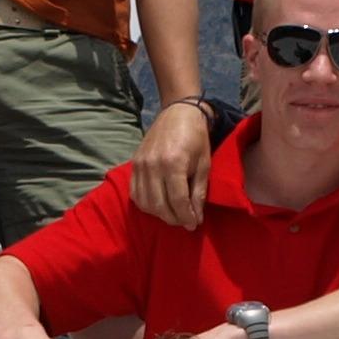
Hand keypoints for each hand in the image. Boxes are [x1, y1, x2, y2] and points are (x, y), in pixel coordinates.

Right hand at [131, 100, 211, 230]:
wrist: (178, 113)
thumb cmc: (196, 138)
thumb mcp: (204, 165)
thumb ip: (198, 192)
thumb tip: (196, 218)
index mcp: (173, 163)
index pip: (177, 200)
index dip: (186, 216)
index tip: (194, 224)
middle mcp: (153, 165)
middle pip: (160, 205)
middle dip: (174, 219)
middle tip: (185, 222)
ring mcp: (140, 165)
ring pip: (145, 202)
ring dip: (160, 214)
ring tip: (173, 215)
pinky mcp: (134, 164)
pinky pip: (135, 193)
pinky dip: (145, 205)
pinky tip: (158, 206)